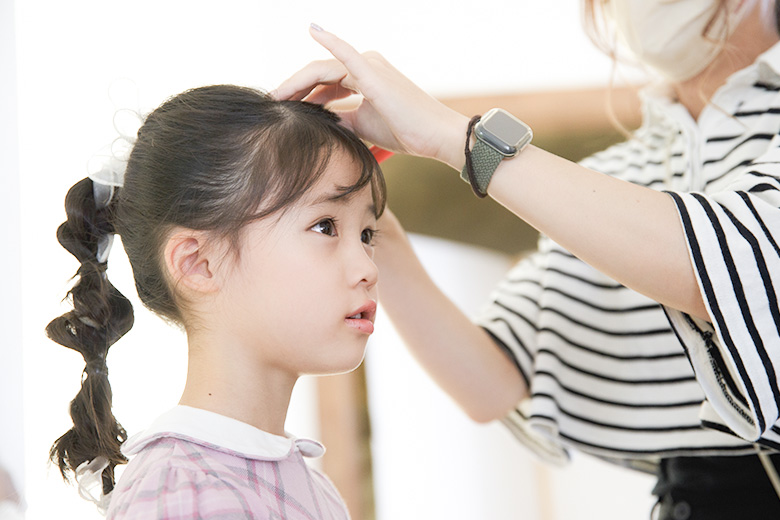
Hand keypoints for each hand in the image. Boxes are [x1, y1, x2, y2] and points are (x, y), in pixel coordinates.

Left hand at [274, 25, 469, 168]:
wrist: (436, 137)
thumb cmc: (407, 131)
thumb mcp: (364, 126)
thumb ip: (342, 119)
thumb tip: (319, 121)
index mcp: (365, 77)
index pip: (324, 82)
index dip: (301, 94)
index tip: (283, 109)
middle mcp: (366, 66)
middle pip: (318, 74)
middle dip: (293, 89)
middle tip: (272, 104)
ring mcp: (370, 66)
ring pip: (323, 70)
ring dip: (297, 83)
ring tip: (277, 97)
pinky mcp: (373, 73)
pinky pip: (346, 53)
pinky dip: (330, 40)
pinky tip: (313, 28)